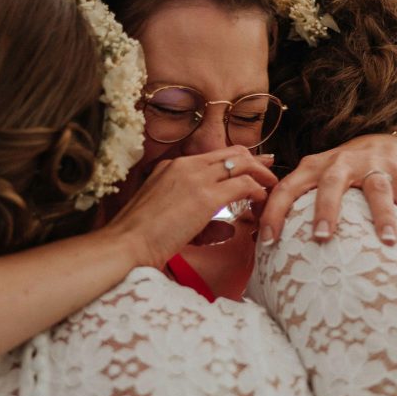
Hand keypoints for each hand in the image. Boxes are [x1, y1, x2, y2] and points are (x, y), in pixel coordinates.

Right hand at [105, 146, 277, 268]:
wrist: (124, 243)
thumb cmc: (139, 239)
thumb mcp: (167, 219)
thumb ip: (199, 221)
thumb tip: (228, 229)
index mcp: (171, 166)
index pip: (214, 155)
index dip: (238, 160)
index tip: (255, 167)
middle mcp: (184, 165)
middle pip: (232, 152)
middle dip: (256, 162)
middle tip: (272, 173)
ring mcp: (195, 177)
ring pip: (242, 163)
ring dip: (261, 176)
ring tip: (272, 191)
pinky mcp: (205, 196)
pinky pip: (243, 184)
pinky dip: (258, 192)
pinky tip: (262, 203)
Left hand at [259, 134, 396, 244]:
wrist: (385, 143)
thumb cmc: (339, 172)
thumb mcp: (313, 177)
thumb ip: (290, 201)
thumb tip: (250, 236)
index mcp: (313, 166)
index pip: (286, 187)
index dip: (274, 212)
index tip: (266, 240)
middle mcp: (341, 163)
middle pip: (331, 184)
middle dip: (326, 210)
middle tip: (322, 237)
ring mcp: (372, 166)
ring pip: (377, 190)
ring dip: (383, 216)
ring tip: (389, 241)